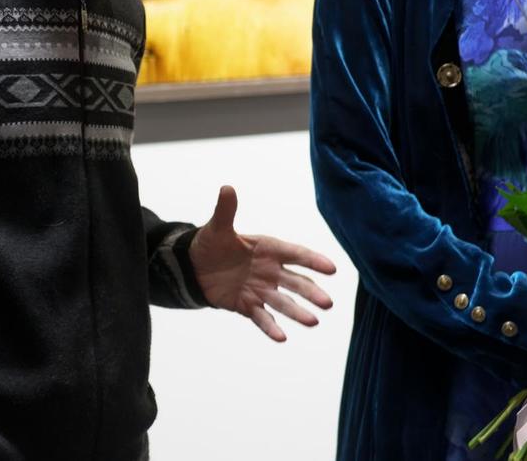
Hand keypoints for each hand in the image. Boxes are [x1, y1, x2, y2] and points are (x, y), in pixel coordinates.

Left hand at [189, 186, 337, 340]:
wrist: (194, 268)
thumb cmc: (211, 244)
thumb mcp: (217, 227)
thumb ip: (225, 211)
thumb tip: (227, 188)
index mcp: (268, 249)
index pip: (295, 254)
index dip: (313, 261)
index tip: (332, 268)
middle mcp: (269, 271)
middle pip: (295, 282)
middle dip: (311, 292)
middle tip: (327, 303)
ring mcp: (260, 290)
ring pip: (283, 302)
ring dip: (298, 312)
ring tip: (313, 322)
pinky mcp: (248, 306)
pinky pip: (262, 317)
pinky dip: (271, 327)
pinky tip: (282, 337)